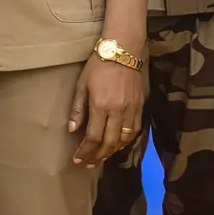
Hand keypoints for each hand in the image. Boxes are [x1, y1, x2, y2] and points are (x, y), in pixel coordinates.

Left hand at [69, 51, 146, 166]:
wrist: (123, 50)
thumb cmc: (98, 65)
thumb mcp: (82, 85)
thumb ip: (78, 109)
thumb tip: (72, 129)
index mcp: (101, 106)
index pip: (93, 137)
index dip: (85, 151)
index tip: (78, 160)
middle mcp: (118, 111)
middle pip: (109, 143)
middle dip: (98, 156)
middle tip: (89, 164)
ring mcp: (131, 109)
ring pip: (124, 139)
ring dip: (113, 151)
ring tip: (103, 157)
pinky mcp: (140, 106)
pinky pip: (135, 130)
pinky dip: (126, 140)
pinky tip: (119, 143)